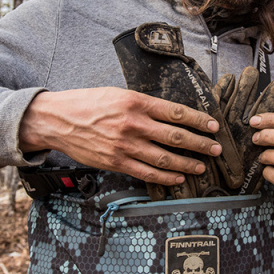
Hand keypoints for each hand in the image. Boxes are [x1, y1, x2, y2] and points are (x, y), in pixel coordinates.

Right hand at [19, 87, 222, 185]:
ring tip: (201, 167)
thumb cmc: (88, 103)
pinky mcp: (116, 162)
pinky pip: (146, 173)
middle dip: (200, 144)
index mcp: (136, 102)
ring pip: (164, 159)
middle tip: (215, 149)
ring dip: (187, 164)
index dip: (198, 120)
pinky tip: (177, 178)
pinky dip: (165, 178)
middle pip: (176, 137)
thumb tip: (170, 115)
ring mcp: (125, 146)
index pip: (176, 112)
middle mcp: (133, 124)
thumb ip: (143, 105)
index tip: (213, 126)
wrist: (57, 119)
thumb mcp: (118, 94)